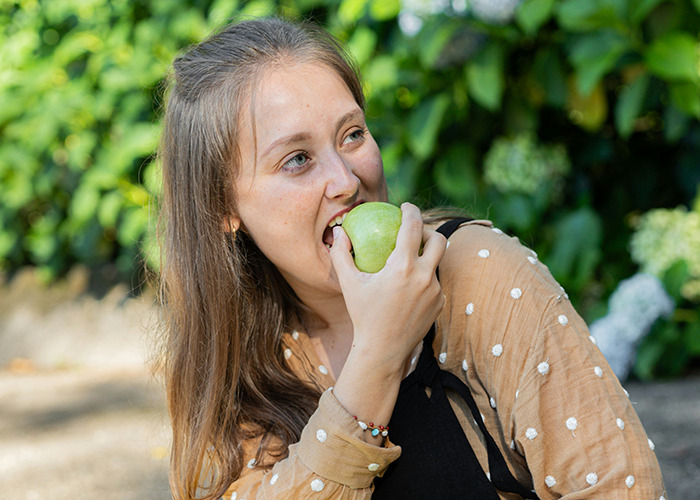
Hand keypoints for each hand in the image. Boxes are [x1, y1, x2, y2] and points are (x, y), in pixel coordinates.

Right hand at [329, 202, 446, 374]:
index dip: (411, 210)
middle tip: (415, 231)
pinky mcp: (440, 304)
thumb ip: (341, 254)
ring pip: (436, 263)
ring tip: (410, 259)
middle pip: (438, 239)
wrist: (383, 350)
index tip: (405, 206)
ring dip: (425, 257)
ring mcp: (435, 291)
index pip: (413, 226)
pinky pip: (434, 283)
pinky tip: (410, 285)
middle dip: (429, 230)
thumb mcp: (348, 283)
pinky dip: (424, 278)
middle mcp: (425, 276)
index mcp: (403, 266)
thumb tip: (339, 231)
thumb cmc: (362, 315)